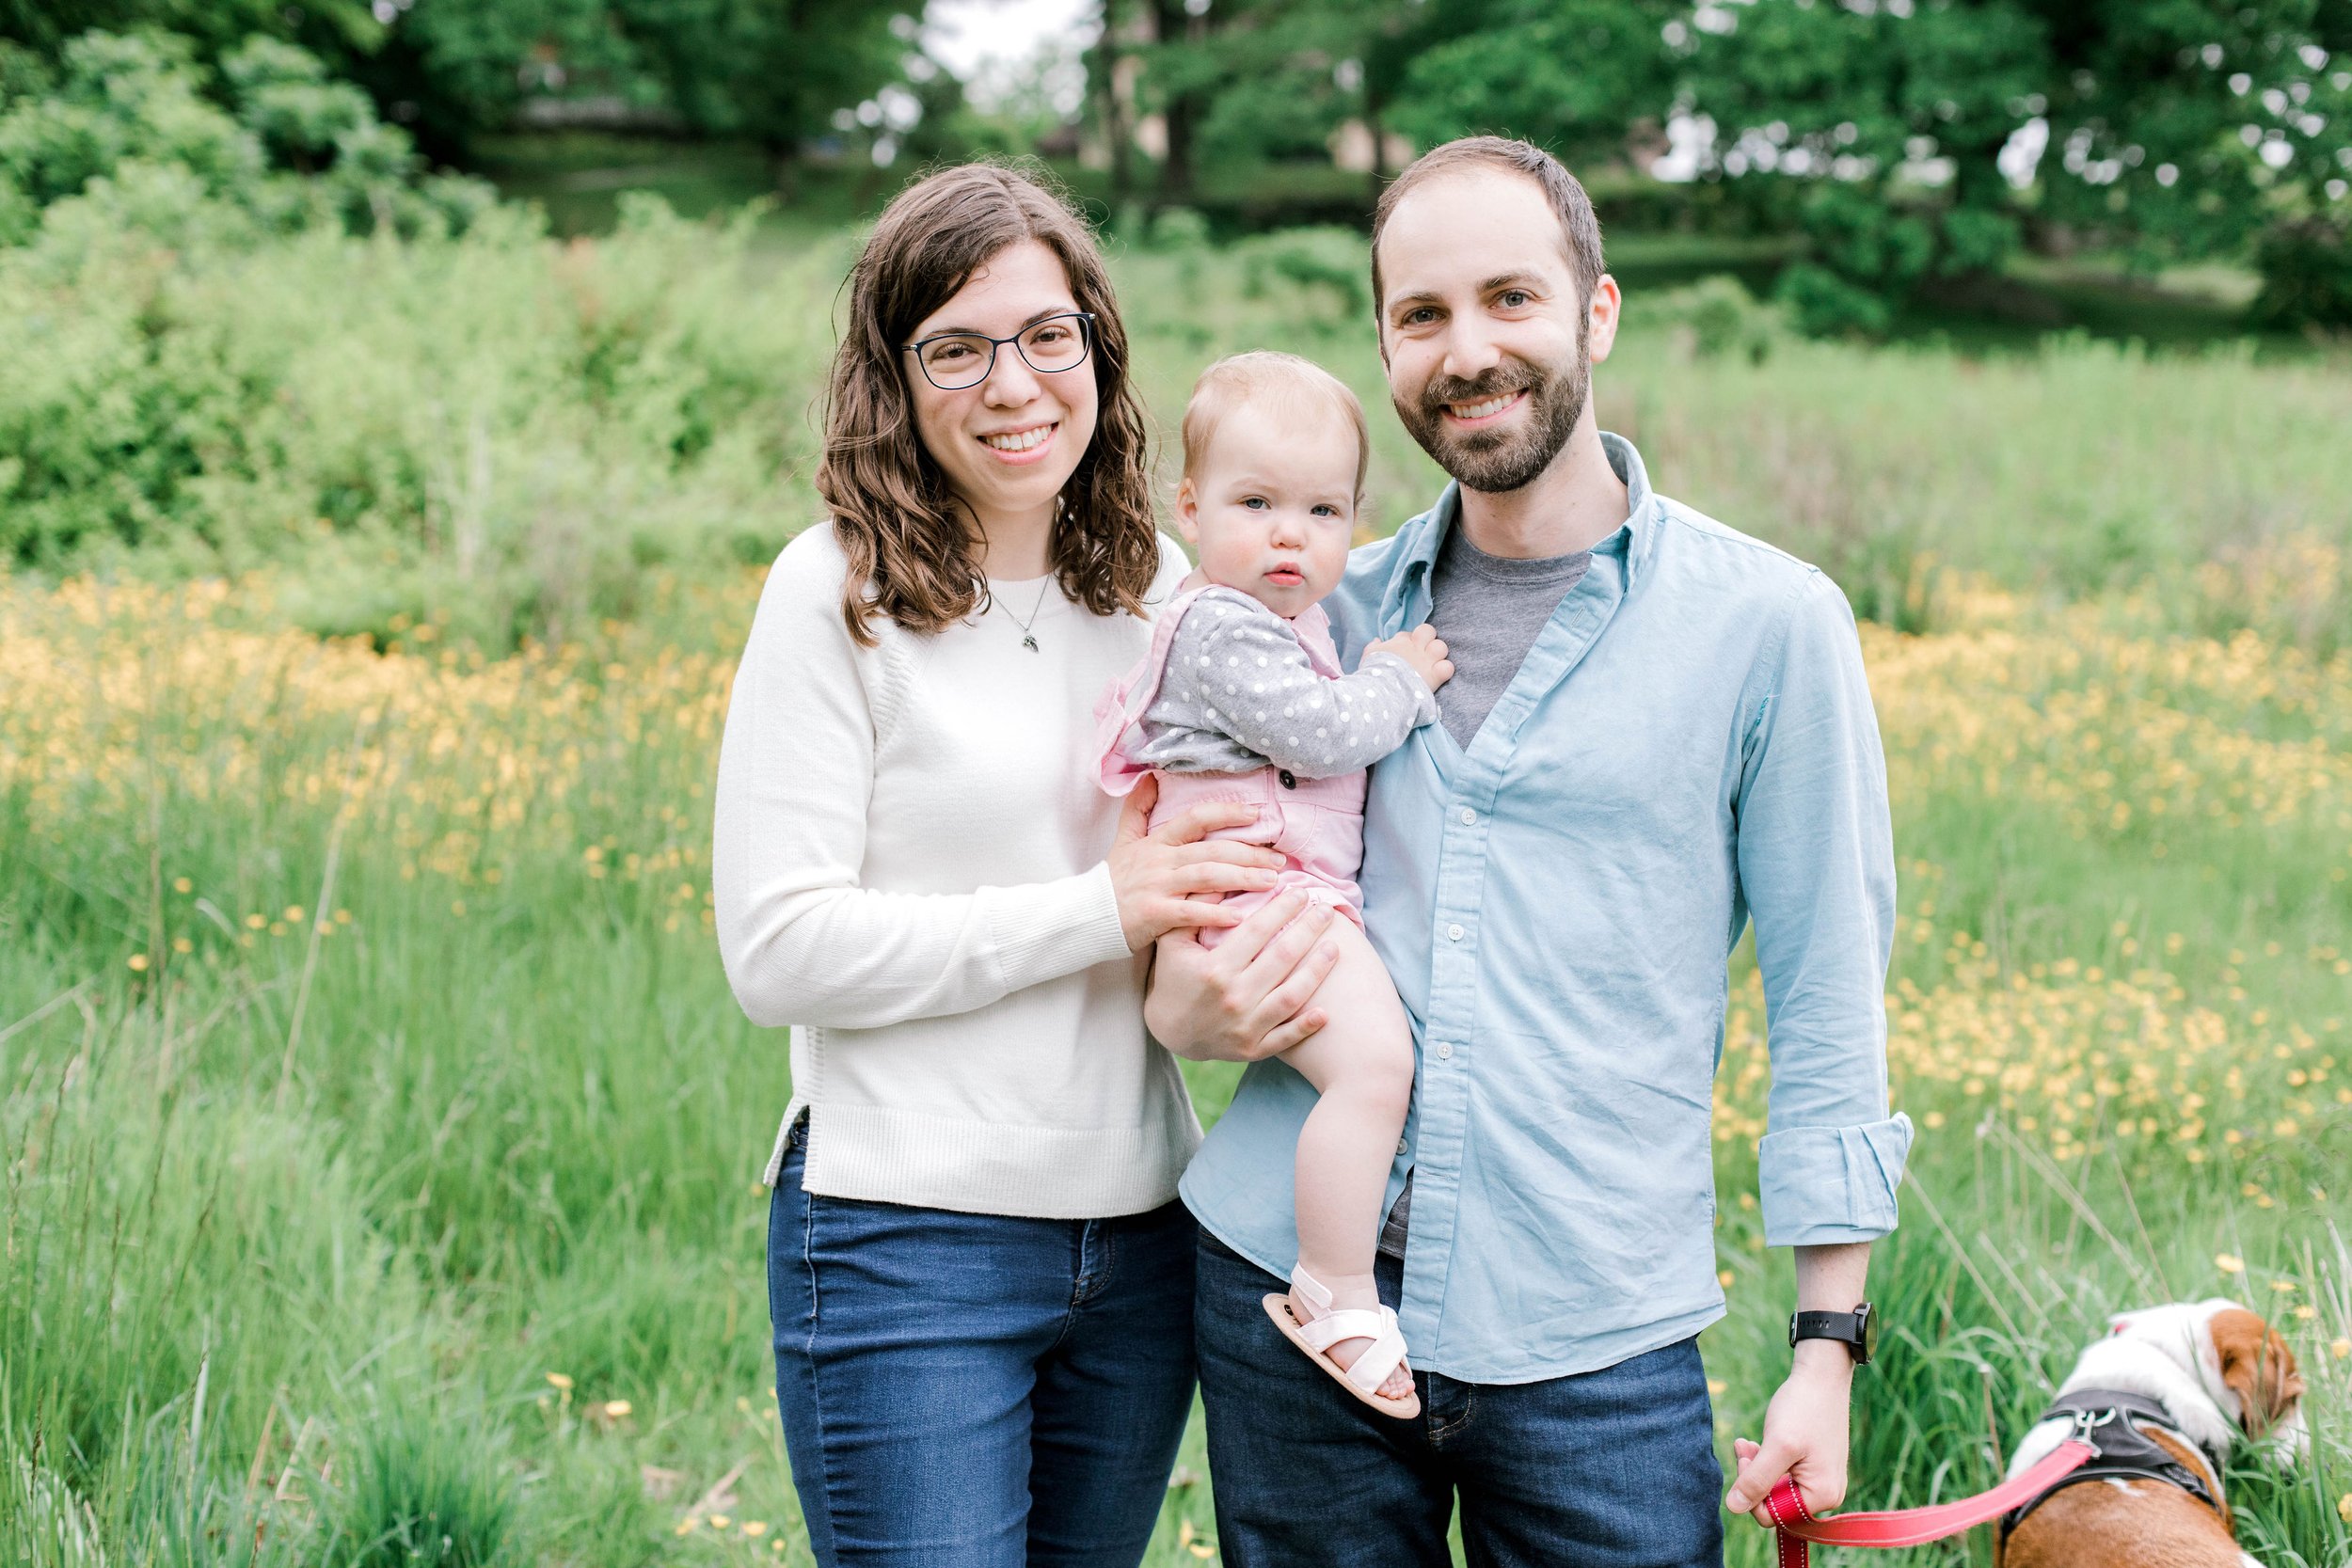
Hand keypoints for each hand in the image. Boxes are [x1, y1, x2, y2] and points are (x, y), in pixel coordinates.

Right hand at [1106, 776, 1285, 951]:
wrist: (1086, 915)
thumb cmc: (1112, 881)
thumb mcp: (1123, 840)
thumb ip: (1138, 809)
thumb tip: (1151, 777)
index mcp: (1157, 841)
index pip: (1196, 818)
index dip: (1227, 813)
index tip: (1256, 814)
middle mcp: (1160, 860)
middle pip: (1212, 850)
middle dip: (1250, 853)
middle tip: (1279, 859)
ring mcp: (1158, 886)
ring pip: (1207, 876)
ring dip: (1242, 878)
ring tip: (1271, 882)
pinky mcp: (1154, 914)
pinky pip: (1190, 912)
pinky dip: (1215, 913)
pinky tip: (1239, 917)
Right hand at [1143, 890, 1340, 1061]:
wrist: (1168, 1032)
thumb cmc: (1173, 979)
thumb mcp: (1172, 942)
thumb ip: (1195, 910)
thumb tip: (1221, 876)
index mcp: (1215, 969)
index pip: (1257, 931)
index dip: (1282, 909)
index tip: (1300, 892)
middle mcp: (1233, 997)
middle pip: (1282, 958)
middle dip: (1308, 930)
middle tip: (1326, 910)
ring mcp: (1245, 1026)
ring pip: (1291, 996)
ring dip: (1317, 971)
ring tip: (1335, 947)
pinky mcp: (1253, 1048)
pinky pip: (1286, 1037)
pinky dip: (1307, 1025)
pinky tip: (1327, 1010)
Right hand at [1366, 623, 1453, 691]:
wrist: (1382, 691)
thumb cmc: (1372, 674)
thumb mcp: (1368, 657)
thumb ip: (1373, 647)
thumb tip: (1377, 640)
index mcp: (1399, 643)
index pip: (1407, 634)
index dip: (1408, 642)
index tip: (1403, 653)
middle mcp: (1415, 648)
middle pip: (1428, 631)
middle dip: (1427, 640)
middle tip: (1423, 653)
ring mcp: (1427, 661)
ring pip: (1441, 647)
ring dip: (1438, 655)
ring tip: (1432, 665)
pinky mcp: (1435, 676)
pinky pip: (1448, 667)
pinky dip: (1445, 671)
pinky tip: (1439, 676)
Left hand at [1723, 1350, 1853, 1523]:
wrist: (1821, 1377)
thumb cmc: (1803, 1408)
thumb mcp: (1777, 1445)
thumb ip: (1757, 1479)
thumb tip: (1733, 1508)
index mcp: (1822, 1495)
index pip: (1773, 1516)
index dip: (1752, 1493)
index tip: (1746, 1459)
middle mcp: (1826, 1495)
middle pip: (1774, 1503)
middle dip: (1753, 1477)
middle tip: (1742, 1447)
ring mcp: (1820, 1480)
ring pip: (1775, 1488)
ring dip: (1756, 1467)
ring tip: (1745, 1443)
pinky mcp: (1813, 1467)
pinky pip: (1782, 1476)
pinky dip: (1765, 1461)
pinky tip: (1754, 1443)